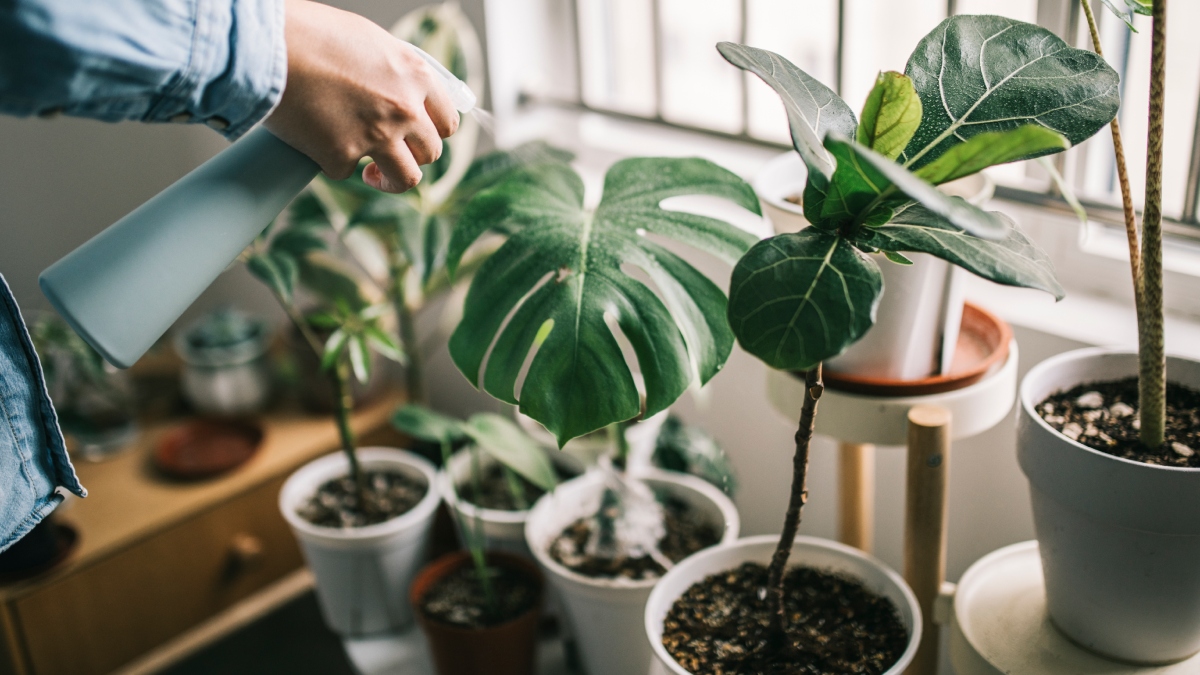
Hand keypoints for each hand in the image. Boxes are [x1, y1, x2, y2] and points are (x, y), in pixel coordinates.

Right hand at [265, 0, 458, 192]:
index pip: (447, 120)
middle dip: (413, 156)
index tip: (420, 138)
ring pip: (406, 178)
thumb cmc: (309, 34)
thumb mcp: (367, 39)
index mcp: (415, 75)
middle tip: (391, 154)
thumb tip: (399, 87)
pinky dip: (332, 162)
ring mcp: (376, 136)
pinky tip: (318, 144)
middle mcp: (404, 108)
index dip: (434, 132)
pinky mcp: (342, 156)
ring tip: (372, 175)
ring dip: (390, 181)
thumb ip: (391, 69)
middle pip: (431, 152)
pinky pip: (346, 172)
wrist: (265, 47)